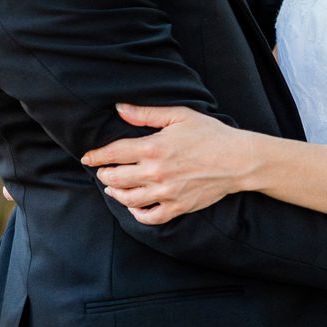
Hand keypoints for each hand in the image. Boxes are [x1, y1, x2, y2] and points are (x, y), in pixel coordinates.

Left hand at [82, 102, 250, 224]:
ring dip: (115, 192)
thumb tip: (119, 108)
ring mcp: (165, 192)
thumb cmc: (211, 134)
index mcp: (153, 148)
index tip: (88, 157)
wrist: (239, 160)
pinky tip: (135, 205)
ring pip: (127, 198)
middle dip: (105, 174)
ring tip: (113, 188)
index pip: (113, 153)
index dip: (96, 155)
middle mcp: (155, 172)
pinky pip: (148, 217)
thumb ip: (147, 114)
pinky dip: (136, 213)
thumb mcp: (180, 116)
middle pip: (115, 177)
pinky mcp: (177, 207)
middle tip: (104, 171)